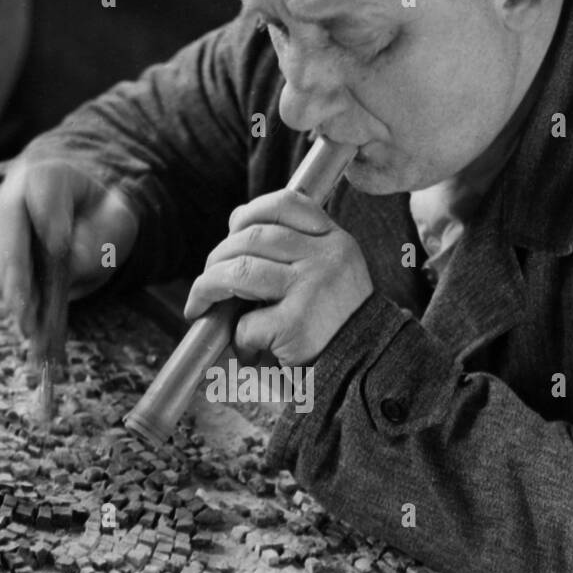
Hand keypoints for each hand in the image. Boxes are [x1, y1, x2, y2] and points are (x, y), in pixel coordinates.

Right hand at [0, 157, 138, 338]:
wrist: (84, 220)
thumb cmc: (103, 219)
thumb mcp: (116, 224)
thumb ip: (98, 236)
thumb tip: (69, 257)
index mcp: (50, 175)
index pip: (44, 188)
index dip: (49, 217)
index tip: (60, 248)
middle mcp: (16, 194)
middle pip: (7, 227)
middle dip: (17, 271)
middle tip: (27, 307)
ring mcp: (0, 222)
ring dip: (10, 293)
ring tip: (28, 327)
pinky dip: (10, 300)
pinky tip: (27, 324)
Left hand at [184, 188, 373, 366]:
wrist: (369, 368)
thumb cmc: (338, 324)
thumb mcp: (330, 274)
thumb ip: (295, 251)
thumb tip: (236, 233)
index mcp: (335, 242)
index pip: (285, 204)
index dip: (249, 212)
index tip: (232, 229)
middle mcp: (326, 258)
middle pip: (252, 237)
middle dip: (217, 257)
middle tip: (207, 282)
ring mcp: (312, 289)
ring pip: (240, 272)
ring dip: (209, 288)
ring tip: (203, 305)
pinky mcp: (297, 325)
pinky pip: (247, 323)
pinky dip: (238, 338)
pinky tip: (247, 349)